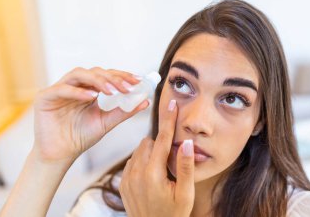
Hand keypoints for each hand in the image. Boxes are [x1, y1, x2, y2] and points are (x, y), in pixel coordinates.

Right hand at [33, 67, 148, 163]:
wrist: (61, 155)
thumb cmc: (81, 137)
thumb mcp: (106, 122)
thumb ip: (124, 111)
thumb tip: (145, 101)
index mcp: (88, 89)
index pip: (106, 76)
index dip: (122, 76)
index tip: (138, 80)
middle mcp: (74, 86)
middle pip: (95, 72)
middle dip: (113, 78)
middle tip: (127, 86)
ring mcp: (59, 89)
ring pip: (79, 74)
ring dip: (97, 80)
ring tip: (112, 90)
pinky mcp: (45, 97)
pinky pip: (62, 89)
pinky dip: (77, 92)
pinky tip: (92, 97)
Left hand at [120, 100, 194, 216]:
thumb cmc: (172, 215)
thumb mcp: (185, 194)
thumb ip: (185, 167)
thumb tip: (186, 142)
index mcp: (153, 174)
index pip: (162, 139)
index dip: (168, 120)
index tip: (172, 104)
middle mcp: (136, 173)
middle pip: (148, 142)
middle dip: (160, 144)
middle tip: (171, 159)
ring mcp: (127, 178)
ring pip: (139, 150)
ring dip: (151, 152)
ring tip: (162, 170)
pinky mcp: (123, 182)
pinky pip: (132, 161)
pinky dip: (142, 161)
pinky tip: (152, 175)